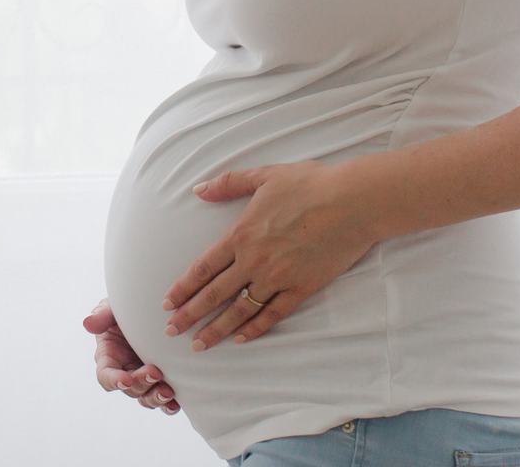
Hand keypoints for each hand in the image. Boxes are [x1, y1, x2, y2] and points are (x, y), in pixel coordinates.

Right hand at [83, 297, 179, 413]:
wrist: (152, 309)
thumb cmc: (127, 308)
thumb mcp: (113, 308)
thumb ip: (102, 315)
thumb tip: (87, 323)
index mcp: (109, 356)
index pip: (105, 376)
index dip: (114, 381)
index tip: (126, 379)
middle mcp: (124, 371)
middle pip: (129, 389)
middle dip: (141, 383)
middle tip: (155, 372)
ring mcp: (143, 378)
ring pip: (145, 397)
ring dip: (156, 397)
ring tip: (168, 392)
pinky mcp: (161, 381)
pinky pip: (163, 400)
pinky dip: (168, 405)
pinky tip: (176, 403)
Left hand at [162, 159, 378, 351]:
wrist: (352, 202)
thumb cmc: (309, 184)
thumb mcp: (263, 175)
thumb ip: (228, 184)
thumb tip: (198, 189)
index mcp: (241, 235)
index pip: (203, 268)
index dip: (183, 287)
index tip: (167, 303)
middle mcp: (254, 261)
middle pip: (214, 294)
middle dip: (189, 315)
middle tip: (171, 331)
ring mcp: (278, 277)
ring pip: (240, 310)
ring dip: (217, 329)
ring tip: (199, 344)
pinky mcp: (302, 288)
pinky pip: (273, 314)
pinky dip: (256, 328)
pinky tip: (242, 338)